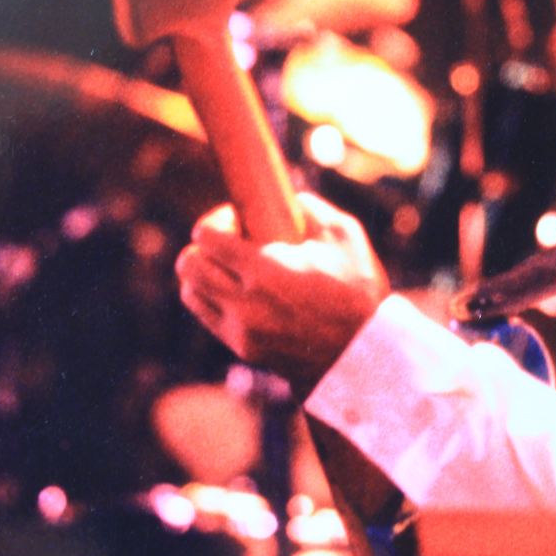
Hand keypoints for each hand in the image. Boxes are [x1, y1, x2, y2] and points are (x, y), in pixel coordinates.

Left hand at [176, 193, 389, 394]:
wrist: (366, 355)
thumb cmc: (360, 292)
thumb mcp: (345, 235)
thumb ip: (311, 208)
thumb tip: (289, 200)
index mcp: (265, 270)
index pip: (206, 237)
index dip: (215, 221)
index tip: (236, 220)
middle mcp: (245, 303)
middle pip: (189, 264)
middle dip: (203, 246)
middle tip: (229, 243)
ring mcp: (242, 330)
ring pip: (191, 293)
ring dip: (202, 275)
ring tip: (230, 269)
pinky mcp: (244, 350)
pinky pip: (208, 317)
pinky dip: (213, 299)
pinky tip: (240, 291)